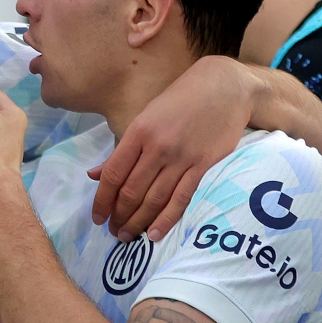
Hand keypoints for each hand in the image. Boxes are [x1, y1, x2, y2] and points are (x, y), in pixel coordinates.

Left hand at [90, 56, 251, 240]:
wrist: (226, 87)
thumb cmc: (182, 99)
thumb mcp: (146, 116)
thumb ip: (122, 149)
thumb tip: (95, 175)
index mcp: (138, 131)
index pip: (113, 173)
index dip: (101, 199)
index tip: (97, 217)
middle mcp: (157, 146)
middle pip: (131, 191)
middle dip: (119, 216)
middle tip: (113, 232)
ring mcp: (181, 157)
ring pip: (154, 198)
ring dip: (138, 222)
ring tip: (128, 236)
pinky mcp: (203, 165)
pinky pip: (182, 198)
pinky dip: (167, 219)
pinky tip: (155, 233)